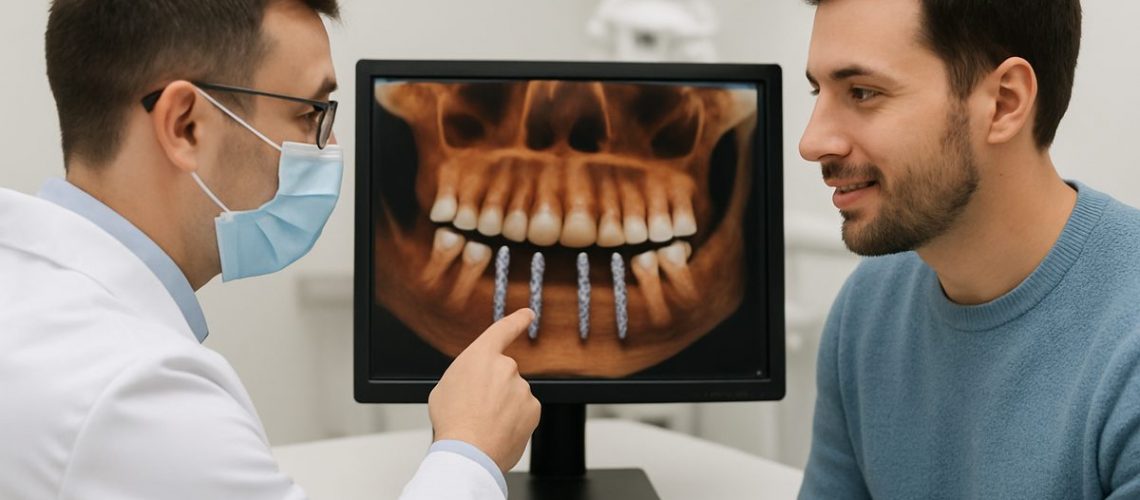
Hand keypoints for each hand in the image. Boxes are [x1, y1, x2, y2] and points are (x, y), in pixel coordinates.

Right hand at [429, 308, 541, 472]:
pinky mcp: (533, 408)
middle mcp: (506, 366)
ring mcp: (522, 387)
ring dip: (503, 406)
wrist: (468, 451)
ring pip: (514, 395)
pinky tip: (498, 430)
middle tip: (476, 409)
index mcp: (481, 355)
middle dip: (494, 389)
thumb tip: (476, 382)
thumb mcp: (445, 387)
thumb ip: (466, 375)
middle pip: (503, 374)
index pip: (503, 330)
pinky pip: (524, 411)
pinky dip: (514, 420)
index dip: (517, 320)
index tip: (528, 314)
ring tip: (484, 424)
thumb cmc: (452, 421)